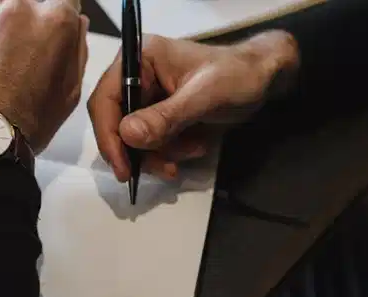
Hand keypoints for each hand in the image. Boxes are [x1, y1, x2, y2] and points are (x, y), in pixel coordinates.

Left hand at [0, 0, 88, 152]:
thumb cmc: (22, 125)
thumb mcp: (69, 93)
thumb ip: (76, 48)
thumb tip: (75, 23)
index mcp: (54, 21)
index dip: (54, 16)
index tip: (45, 30)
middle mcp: (18, 7)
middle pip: (25, 1)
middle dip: (22, 23)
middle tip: (14, 54)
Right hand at [87, 31, 298, 181]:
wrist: (263, 79)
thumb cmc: (237, 76)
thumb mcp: (203, 97)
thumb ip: (166, 117)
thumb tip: (127, 135)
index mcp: (140, 57)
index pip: (105, 99)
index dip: (108, 136)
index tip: (123, 168)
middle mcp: (137, 75)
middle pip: (117, 124)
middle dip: (141, 150)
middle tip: (166, 167)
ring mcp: (147, 96)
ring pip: (134, 139)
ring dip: (161, 153)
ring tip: (193, 148)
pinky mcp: (159, 114)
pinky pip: (151, 142)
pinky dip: (170, 152)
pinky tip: (194, 146)